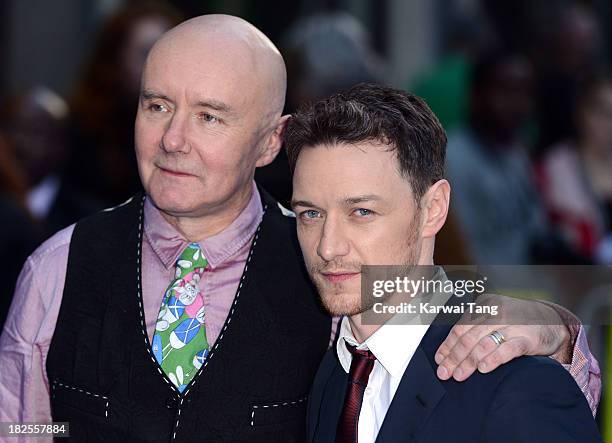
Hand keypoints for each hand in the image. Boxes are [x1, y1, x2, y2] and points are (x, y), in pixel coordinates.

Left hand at [434, 294, 570, 380]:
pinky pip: (507, 350)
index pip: (460, 327)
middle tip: (445, 373)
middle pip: (469, 337)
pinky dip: (493, 359)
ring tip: (459, 375)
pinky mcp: (528, 338)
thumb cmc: (516, 322)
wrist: (552, 321)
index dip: (447, 345)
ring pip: (484, 344)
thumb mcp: (493, 318)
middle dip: (454, 357)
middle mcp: (496, 313)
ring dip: (469, 362)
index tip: (439, 360)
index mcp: (484, 306)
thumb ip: (475, 329)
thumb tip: (450, 351)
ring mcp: (513, 325)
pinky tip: (483, 369)